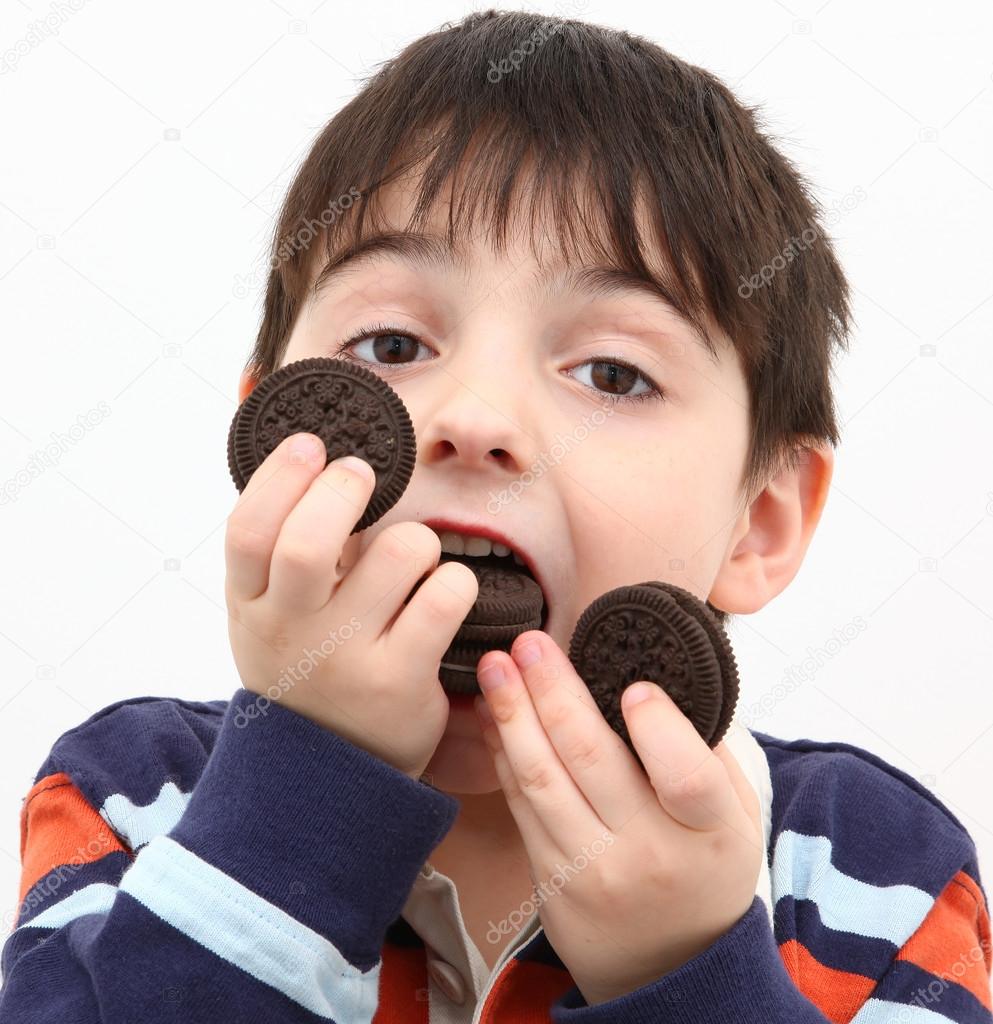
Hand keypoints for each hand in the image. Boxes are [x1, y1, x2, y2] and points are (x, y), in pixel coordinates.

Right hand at [224, 431, 477, 779]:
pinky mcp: (402, 678)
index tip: (310, 445)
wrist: (327, 769)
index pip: (247, 532)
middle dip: (344, 492)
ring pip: (401, 552)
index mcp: (250, 606)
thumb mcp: (269, 614)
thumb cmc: (306, 665)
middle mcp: (291, 633)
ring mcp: (346, 659)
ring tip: (412, 560)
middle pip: (308, 544)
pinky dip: (455, 580)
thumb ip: (278, 552)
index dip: (279, 477)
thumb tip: (314, 461)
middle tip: (361, 476)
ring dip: (417, 539)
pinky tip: (441, 594)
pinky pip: (445, 595)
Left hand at [474, 629, 762, 1005]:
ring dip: (512, 714)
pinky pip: (520, 806)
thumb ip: (705, 752)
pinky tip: (495, 714)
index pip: (686, 777)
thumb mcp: (735, 817)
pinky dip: (504, 754)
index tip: (633, 684)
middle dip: (553, 690)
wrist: (670, 969)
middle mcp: (648, 853)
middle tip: (530, 642)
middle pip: (591, 760)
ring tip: (495, 665)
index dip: (658, 727)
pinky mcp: (550, 880)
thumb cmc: (705, 869)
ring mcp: (592, 870)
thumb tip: (659, 677)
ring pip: (541, 779)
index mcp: (708, 833)